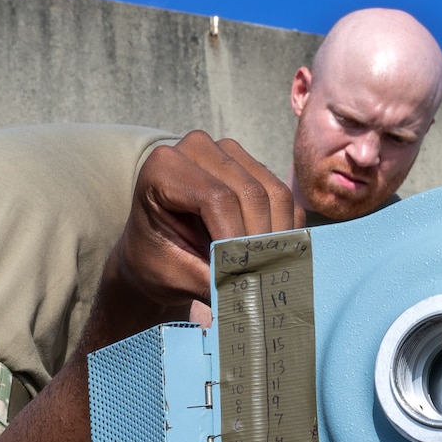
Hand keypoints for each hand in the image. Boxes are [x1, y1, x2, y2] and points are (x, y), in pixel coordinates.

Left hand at [111, 131, 301, 316]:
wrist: (157, 251)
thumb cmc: (157, 262)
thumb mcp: (175, 276)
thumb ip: (211, 281)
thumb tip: (250, 294)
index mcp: (163, 167)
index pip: (216, 199)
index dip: (236, 239)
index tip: (243, 276)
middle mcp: (197, 148)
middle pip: (250, 193)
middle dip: (259, 242)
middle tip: (261, 281)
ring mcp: (228, 153)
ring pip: (274, 193)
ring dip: (277, 238)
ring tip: (265, 272)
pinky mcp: (252, 165)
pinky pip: (284, 199)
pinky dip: (285, 231)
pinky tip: (270, 256)